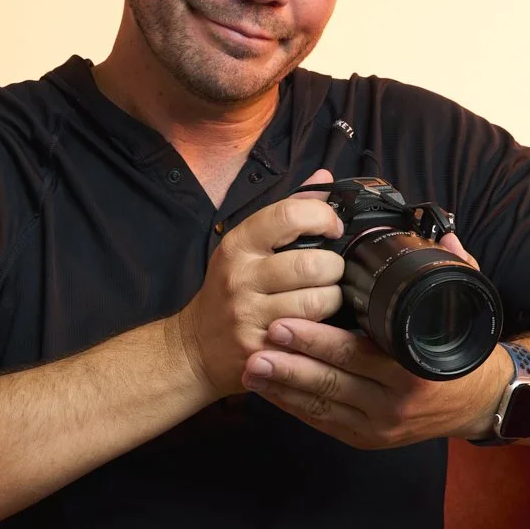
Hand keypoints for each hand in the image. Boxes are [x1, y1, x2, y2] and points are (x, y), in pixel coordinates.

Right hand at [171, 169, 345, 399]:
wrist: (194, 347)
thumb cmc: (228, 290)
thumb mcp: (248, 245)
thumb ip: (287, 211)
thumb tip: (325, 179)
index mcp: (239, 244)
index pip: (289, 215)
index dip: (323, 217)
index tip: (333, 228)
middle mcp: (241, 277)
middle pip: (312, 264)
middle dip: (335, 268)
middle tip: (332, 273)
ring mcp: (249, 316)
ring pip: (317, 302)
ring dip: (333, 300)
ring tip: (325, 299)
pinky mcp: (261, 349)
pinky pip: (310, 335)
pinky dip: (324, 329)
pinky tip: (317, 325)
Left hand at [242, 229, 508, 447]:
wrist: (480, 404)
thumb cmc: (467, 354)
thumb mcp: (469, 311)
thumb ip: (457, 270)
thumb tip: (446, 235)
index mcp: (415, 369)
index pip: (358, 354)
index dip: (318, 341)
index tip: (284, 323)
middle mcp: (396, 402)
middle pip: (332, 381)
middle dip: (290, 363)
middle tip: (256, 343)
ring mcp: (379, 426)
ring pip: (322, 406)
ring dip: (282, 387)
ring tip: (250, 366)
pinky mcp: (366, 439)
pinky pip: (323, 422)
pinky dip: (294, 406)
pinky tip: (269, 389)